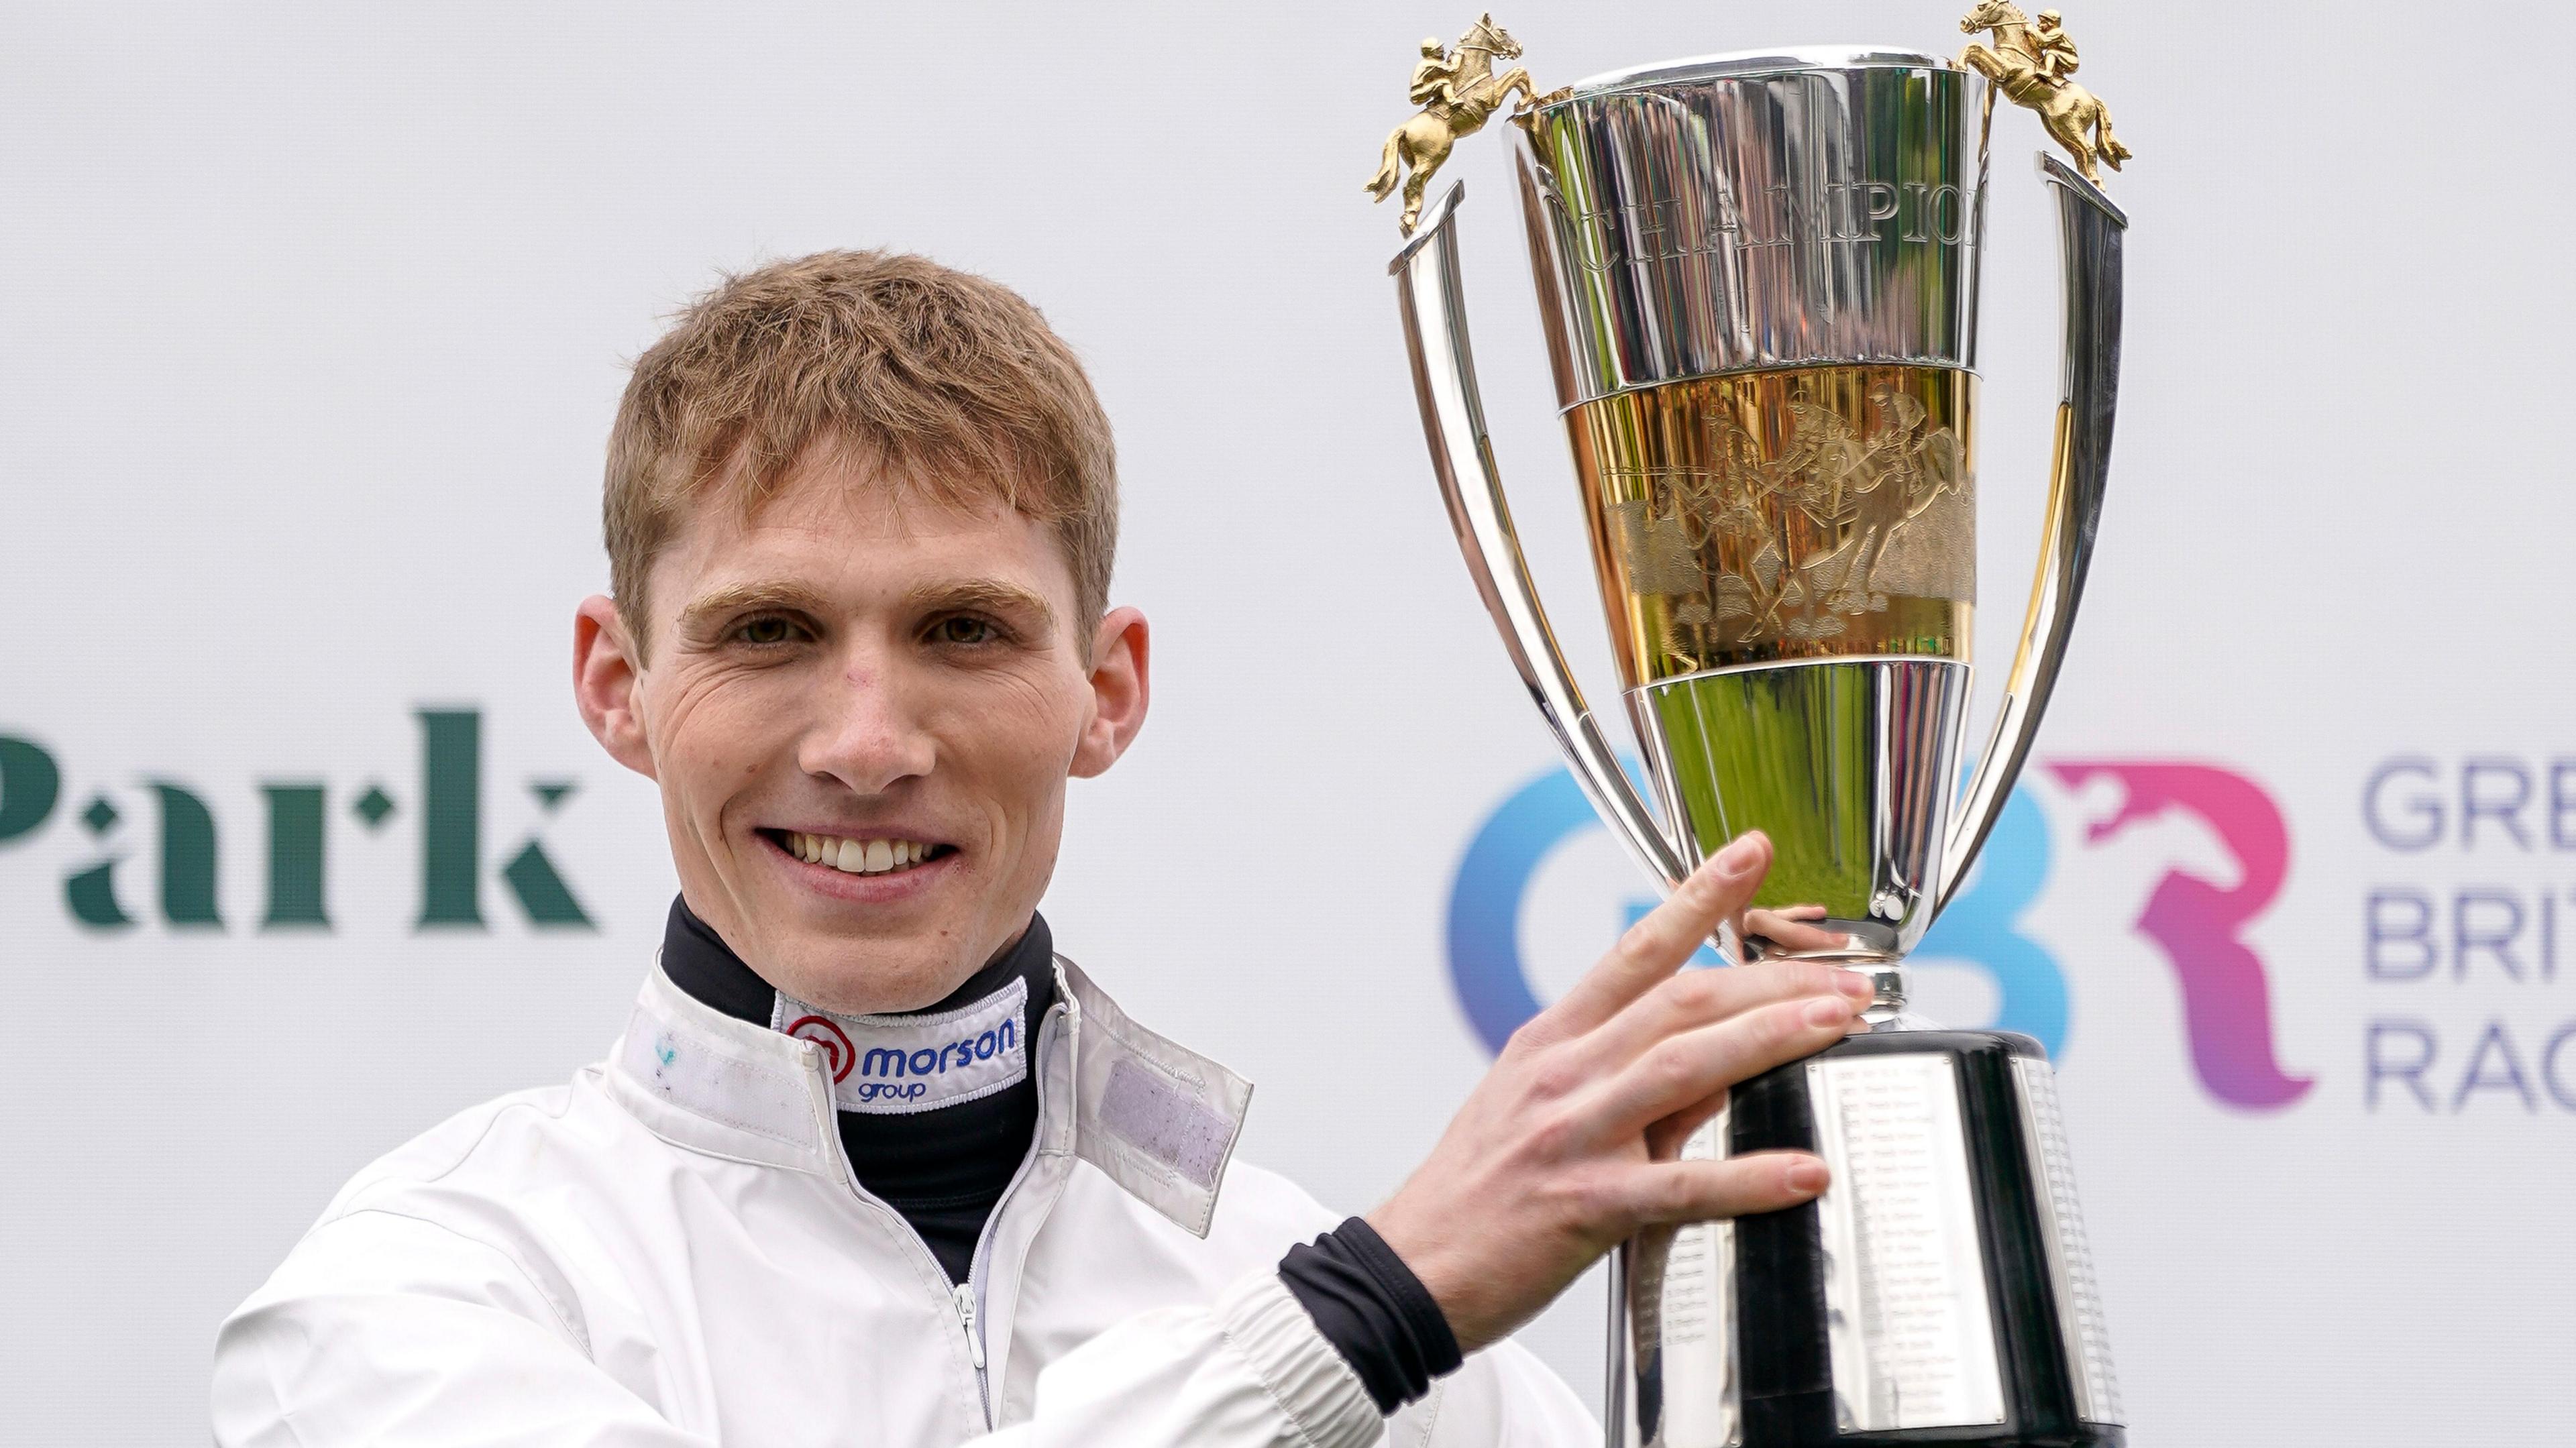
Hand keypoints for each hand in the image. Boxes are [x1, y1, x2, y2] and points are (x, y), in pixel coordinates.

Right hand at [1366, 831, 1870, 1351]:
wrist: (1413, 1270)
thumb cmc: (1476, 1192)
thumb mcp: (1536, 1107)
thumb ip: (1627, 1076)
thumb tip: (1715, 1055)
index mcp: (1550, 1043)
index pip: (1636, 952)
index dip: (1697, 898)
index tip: (1749, 857)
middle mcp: (1562, 1075)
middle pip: (1679, 1002)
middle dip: (1770, 980)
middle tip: (1842, 975)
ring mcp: (1573, 1135)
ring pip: (1685, 1067)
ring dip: (1771, 1039)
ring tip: (1839, 1023)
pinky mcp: (1585, 1205)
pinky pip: (1683, 1185)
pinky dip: (1750, 1177)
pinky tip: (1803, 1172)